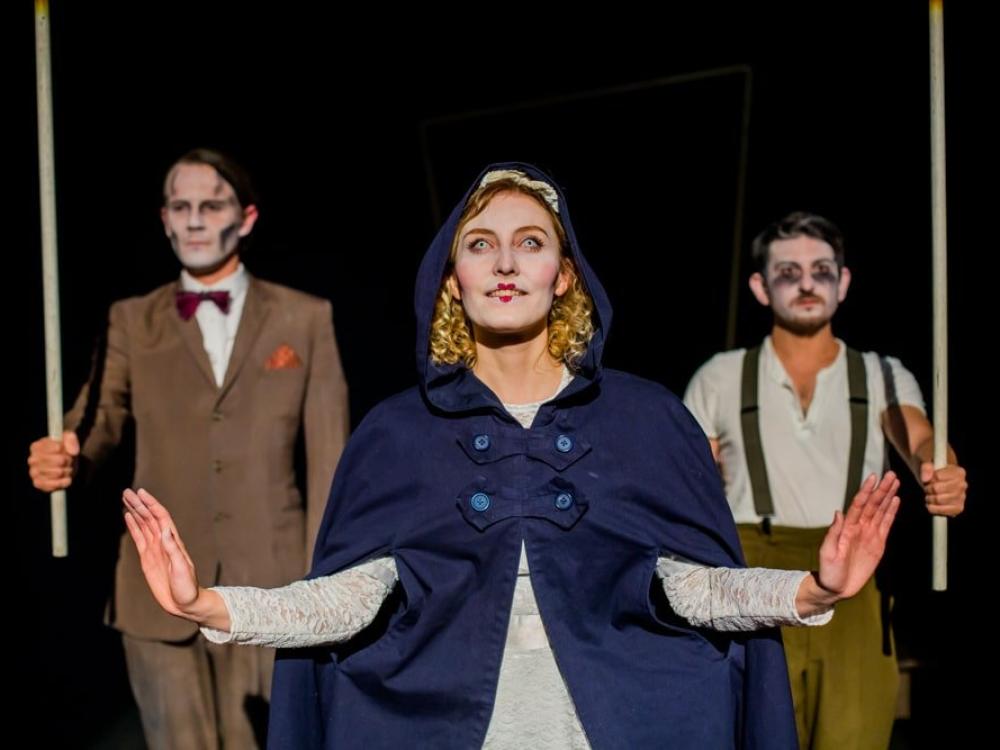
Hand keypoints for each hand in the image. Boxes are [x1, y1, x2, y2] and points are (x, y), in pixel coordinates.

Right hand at [27, 431, 78, 491]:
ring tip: (66, 468)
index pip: (54, 448)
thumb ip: (71, 439)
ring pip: (58, 473)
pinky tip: (66, 478)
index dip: (63, 450)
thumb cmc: (64, 448)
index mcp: (36, 446)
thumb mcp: (69, 437)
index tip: (64, 450)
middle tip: (68, 460)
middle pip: (58, 461)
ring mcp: (34, 473)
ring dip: (67, 471)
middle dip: (67, 461)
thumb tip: (72, 451)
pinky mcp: (38, 483)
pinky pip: (53, 485)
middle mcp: (32, 460)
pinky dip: (63, 482)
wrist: (65, 462)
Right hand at [122, 488, 225, 626]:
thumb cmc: (187, 587)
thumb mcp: (181, 568)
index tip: (141, 493)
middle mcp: (164, 542)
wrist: (185, 603)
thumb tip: (165, 530)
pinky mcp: (148, 559)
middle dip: (139, 504)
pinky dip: (133, 527)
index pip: (161, 517)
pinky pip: (139, 539)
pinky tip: (128, 517)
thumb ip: (173, 549)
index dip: (151, 504)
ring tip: (125, 499)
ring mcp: (155, 550)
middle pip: (150, 518)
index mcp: (173, 542)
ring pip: (143, 525)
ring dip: (135, 511)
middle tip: (126, 491)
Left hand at [797, 472, 900, 615]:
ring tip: (896, 482)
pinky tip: (896, 501)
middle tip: (891, 474)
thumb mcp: (828, 552)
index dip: (866, 491)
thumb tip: (838, 512)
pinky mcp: (878, 544)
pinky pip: (886, 525)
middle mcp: (859, 527)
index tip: (873, 477)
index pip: (858, 505)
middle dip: (882, 489)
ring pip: (880, 511)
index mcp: (847, 528)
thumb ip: (833, 533)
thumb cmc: (828, 571)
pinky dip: (891, 513)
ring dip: (888, 497)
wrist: (837, 587)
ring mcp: (869, 534)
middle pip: (872, 504)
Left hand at [920, 462, 965, 516]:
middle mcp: (963, 485)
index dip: (929, 477)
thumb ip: (926, 466)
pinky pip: (944, 512)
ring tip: (929, 494)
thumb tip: (926, 478)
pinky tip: (931, 504)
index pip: (938, 477)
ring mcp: (962, 497)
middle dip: (928, 488)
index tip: (930, 476)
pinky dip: (934, 509)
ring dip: (929, 498)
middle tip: (928, 486)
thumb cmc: (931, 467)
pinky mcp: (957, 508)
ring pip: (939, 501)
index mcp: (959, 472)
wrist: (934, 476)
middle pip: (937, 489)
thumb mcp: (926, 460)